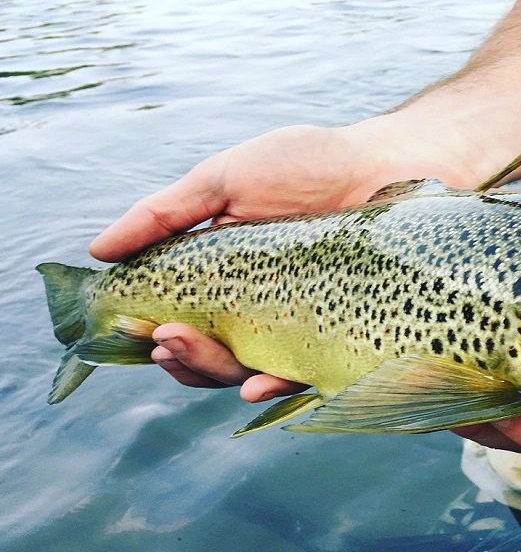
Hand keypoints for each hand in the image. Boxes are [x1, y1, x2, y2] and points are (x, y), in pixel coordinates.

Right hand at [90, 116, 477, 395]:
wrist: (390, 165)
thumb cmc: (309, 165)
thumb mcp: (225, 178)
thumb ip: (165, 214)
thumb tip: (99, 252)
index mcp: (224, 274)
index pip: (179, 318)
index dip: (153, 332)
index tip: (133, 329)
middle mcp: (258, 307)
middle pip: (208, 353)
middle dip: (179, 356)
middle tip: (164, 340)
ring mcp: (299, 325)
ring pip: (247, 371)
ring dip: (212, 371)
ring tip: (189, 350)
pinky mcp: (339, 338)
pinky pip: (305, 374)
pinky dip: (274, 384)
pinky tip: (254, 386)